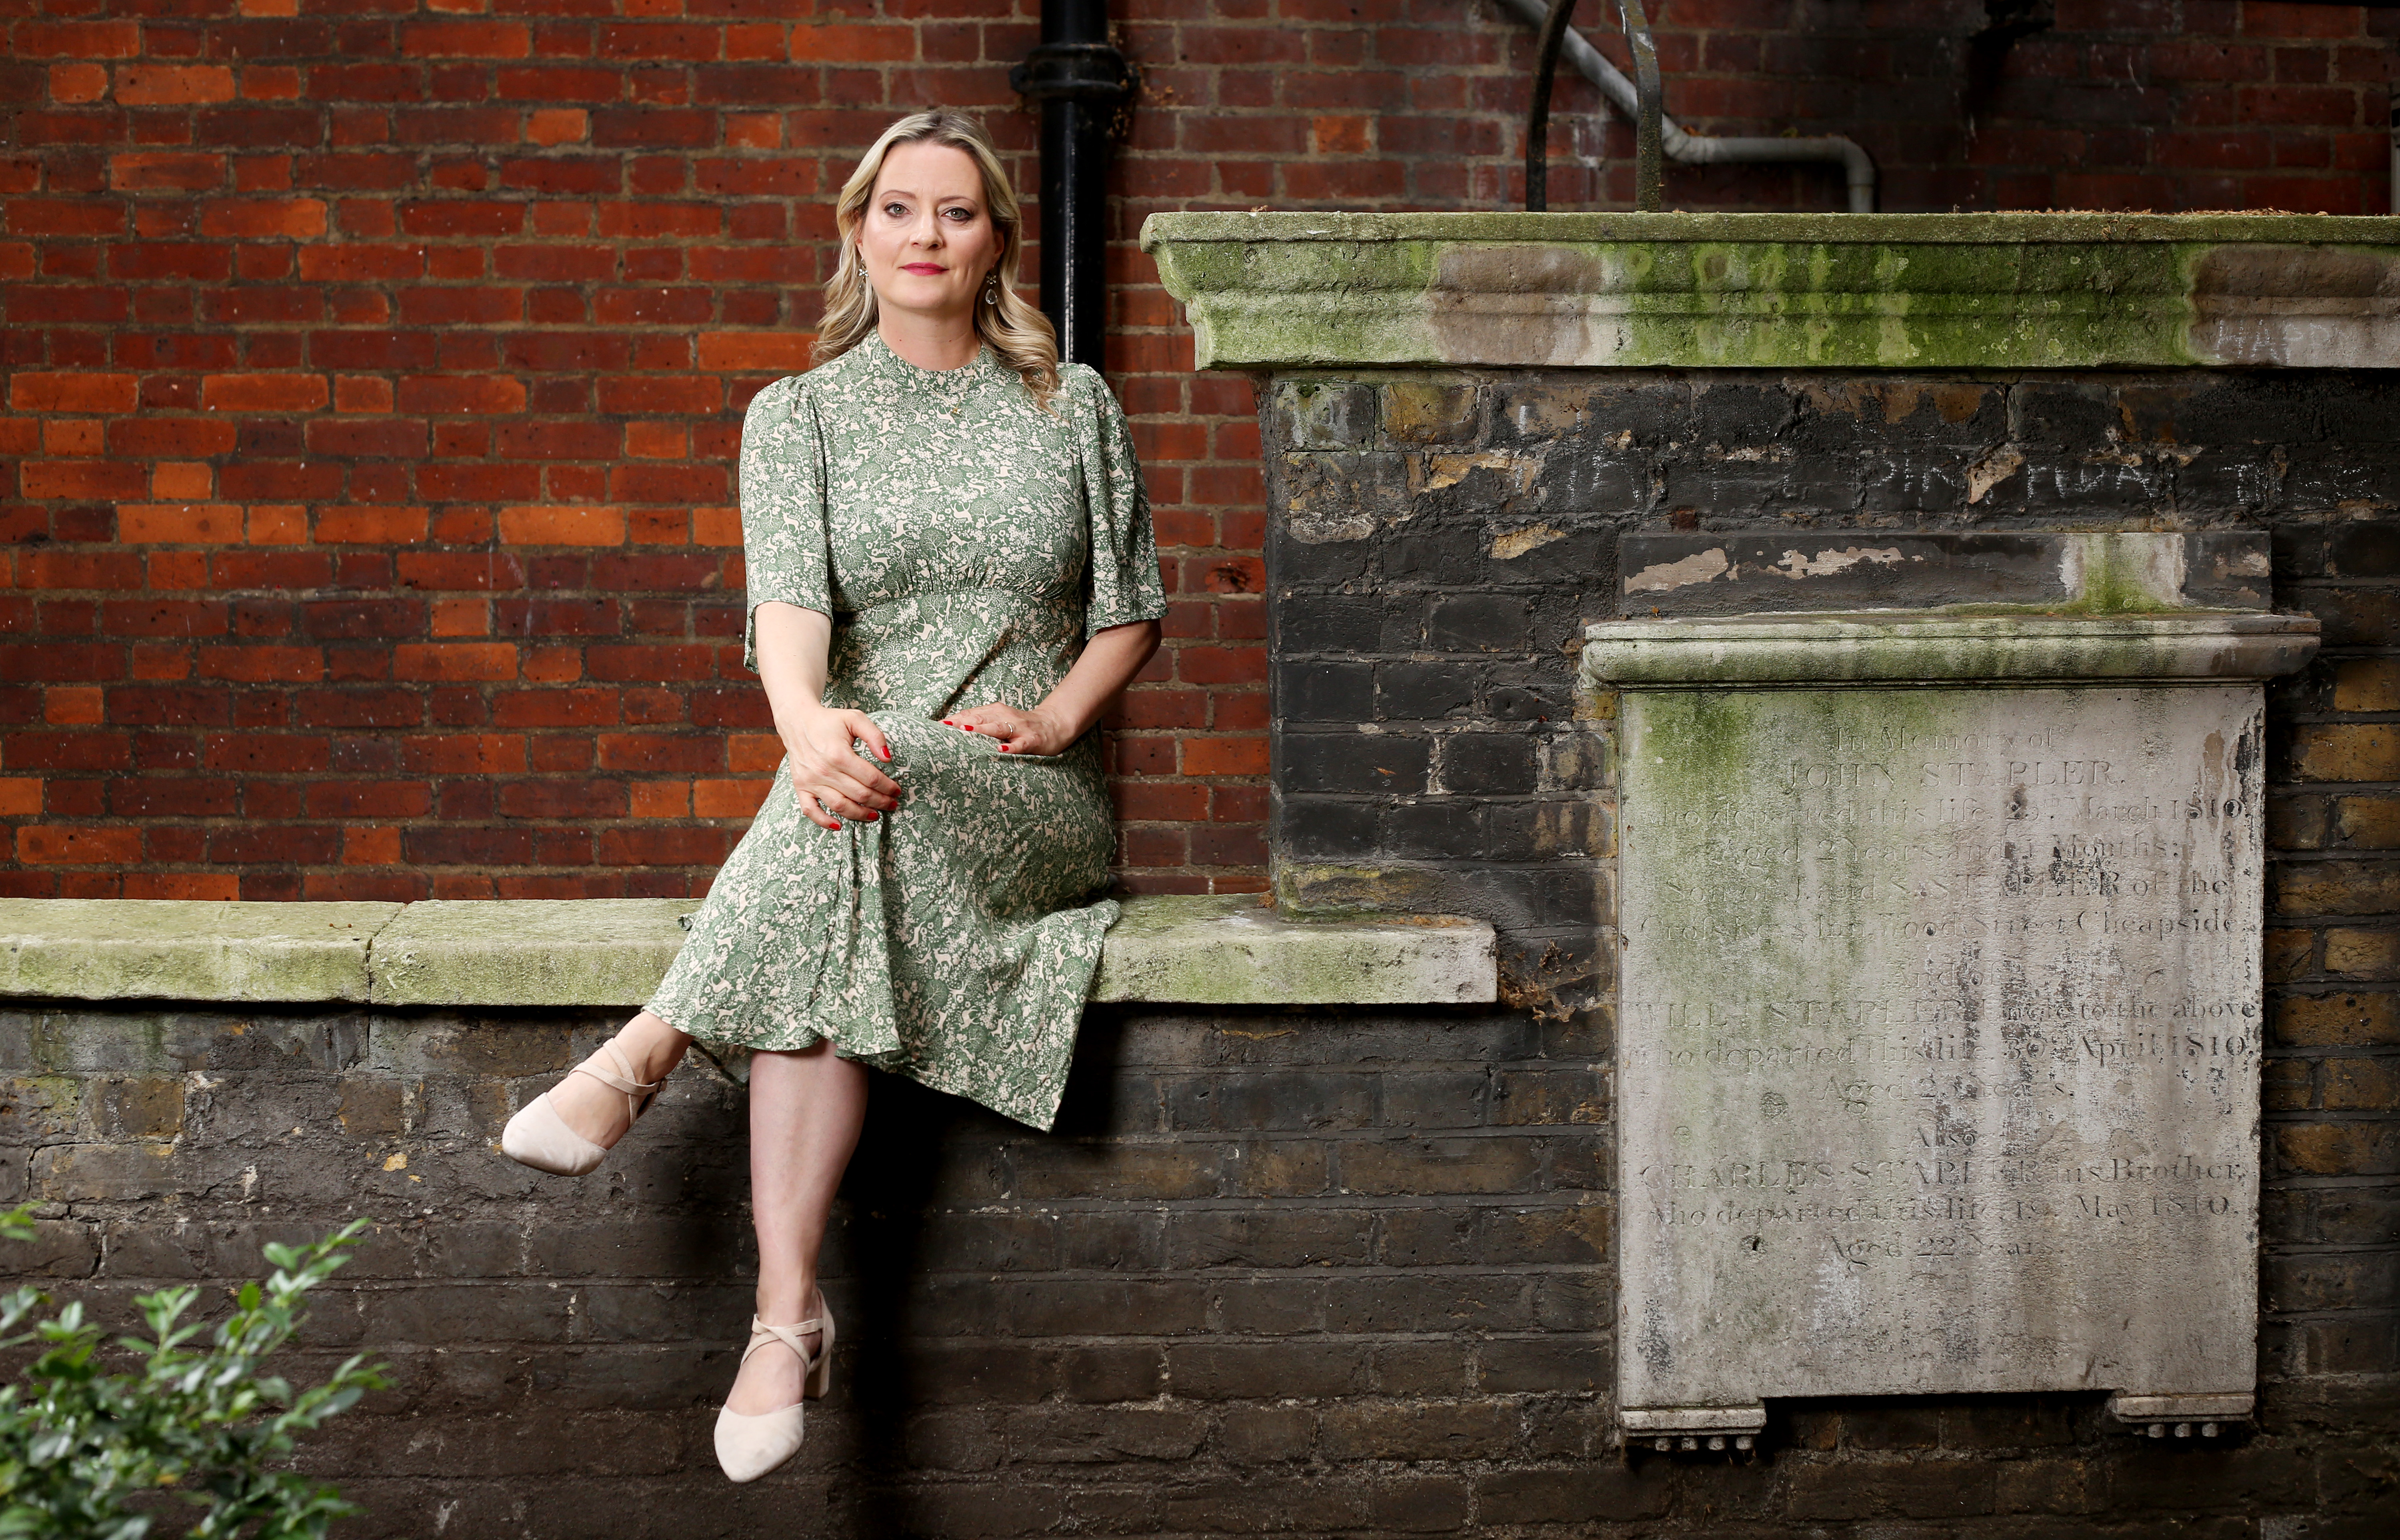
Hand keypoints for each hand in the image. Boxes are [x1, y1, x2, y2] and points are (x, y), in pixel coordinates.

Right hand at [784, 706, 898, 830]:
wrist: (798, 722)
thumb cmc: (829, 721)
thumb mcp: (855, 719)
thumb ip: (875, 736)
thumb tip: (888, 757)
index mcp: (839, 754)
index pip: (870, 778)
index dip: (887, 786)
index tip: (896, 790)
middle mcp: (824, 770)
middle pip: (859, 794)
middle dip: (880, 801)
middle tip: (891, 803)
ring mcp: (811, 781)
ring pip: (840, 806)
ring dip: (860, 814)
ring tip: (875, 815)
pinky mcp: (801, 786)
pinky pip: (810, 810)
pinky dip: (824, 821)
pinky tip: (839, 825)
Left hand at [942, 702, 1073, 755]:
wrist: (1053, 725)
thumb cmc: (1020, 726)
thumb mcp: (999, 721)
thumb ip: (980, 723)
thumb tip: (952, 729)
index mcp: (994, 711)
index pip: (970, 714)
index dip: (953, 719)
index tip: (935, 727)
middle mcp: (1004, 716)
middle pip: (980, 718)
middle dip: (961, 723)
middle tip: (943, 729)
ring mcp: (1018, 728)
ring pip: (997, 728)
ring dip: (981, 729)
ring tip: (965, 731)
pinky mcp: (1031, 739)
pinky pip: (1019, 744)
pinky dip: (1010, 746)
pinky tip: (1000, 750)